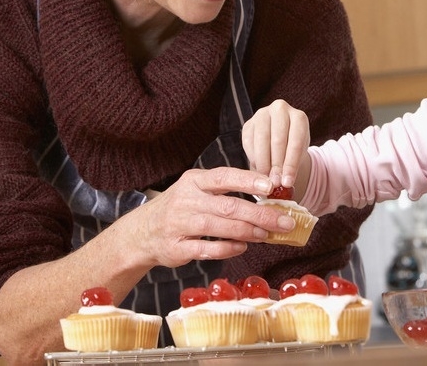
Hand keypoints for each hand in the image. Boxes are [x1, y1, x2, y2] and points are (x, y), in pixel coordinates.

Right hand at [125, 167, 294, 267]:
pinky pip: (208, 249)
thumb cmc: (180, 207)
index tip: (271, 186)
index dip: (248, 180)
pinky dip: (228, 249)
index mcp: (194, 181)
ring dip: (249, 232)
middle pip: (229, 206)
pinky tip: (243, 247)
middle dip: (261, 215)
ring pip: (220, 227)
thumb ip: (225, 191)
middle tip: (285, 222)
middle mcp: (187, 200)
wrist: (141, 232)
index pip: (224, 177)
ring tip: (268, 235)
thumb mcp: (197, 190)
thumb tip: (267, 196)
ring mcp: (180, 224)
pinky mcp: (177, 248)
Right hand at [241, 99, 311, 191]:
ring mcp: (263, 114)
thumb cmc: (292, 149)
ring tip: (265, 179)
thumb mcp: (298, 155)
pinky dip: (253, 158)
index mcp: (299, 117)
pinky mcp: (249, 123)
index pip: (296, 142)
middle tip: (275, 183)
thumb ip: (291, 167)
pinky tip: (258, 169)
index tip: (287, 182)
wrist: (280, 140)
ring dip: (263, 163)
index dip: (291, 164)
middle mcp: (281, 109)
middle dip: (276, 165)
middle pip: (278, 140)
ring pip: (262, 140)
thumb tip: (282, 184)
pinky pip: (249, 142)